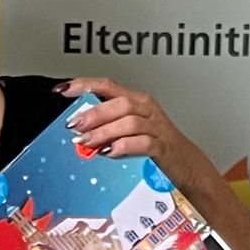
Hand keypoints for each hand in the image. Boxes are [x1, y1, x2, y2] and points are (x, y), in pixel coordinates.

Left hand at [59, 78, 192, 178]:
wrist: (186, 164)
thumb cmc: (156, 144)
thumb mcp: (127, 133)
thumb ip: (105, 130)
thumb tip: (80, 133)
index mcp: (136, 101)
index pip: (107, 85)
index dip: (84, 85)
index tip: (62, 90)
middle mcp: (147, 109)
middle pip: (119, 103)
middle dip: (94, 114)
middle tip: (75, 125)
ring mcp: (156, 127)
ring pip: (129, 121)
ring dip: (104, 131)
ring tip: (88, 142)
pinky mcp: (163, 147)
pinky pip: (143, 142)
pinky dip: (124, 146)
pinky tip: (110, 152)